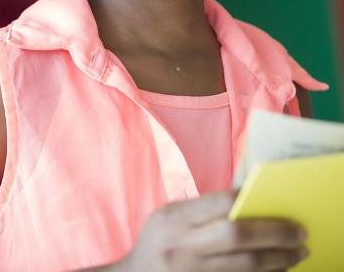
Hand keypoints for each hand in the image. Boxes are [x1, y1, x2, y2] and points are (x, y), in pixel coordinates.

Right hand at [118, 191, 307, 271]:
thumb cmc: (156, 243)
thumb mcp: (168, 217)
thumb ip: (201, 208)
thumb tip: (244, 193)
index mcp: (173, 219)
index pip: (218, 203)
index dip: (249, 199)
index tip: (272, 198)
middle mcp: (183, 246)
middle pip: (237, 235)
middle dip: (274, 233)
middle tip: (299, 231)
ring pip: (247, 266)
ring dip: (279, 259)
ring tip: (298, 252)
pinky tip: (279, 270)